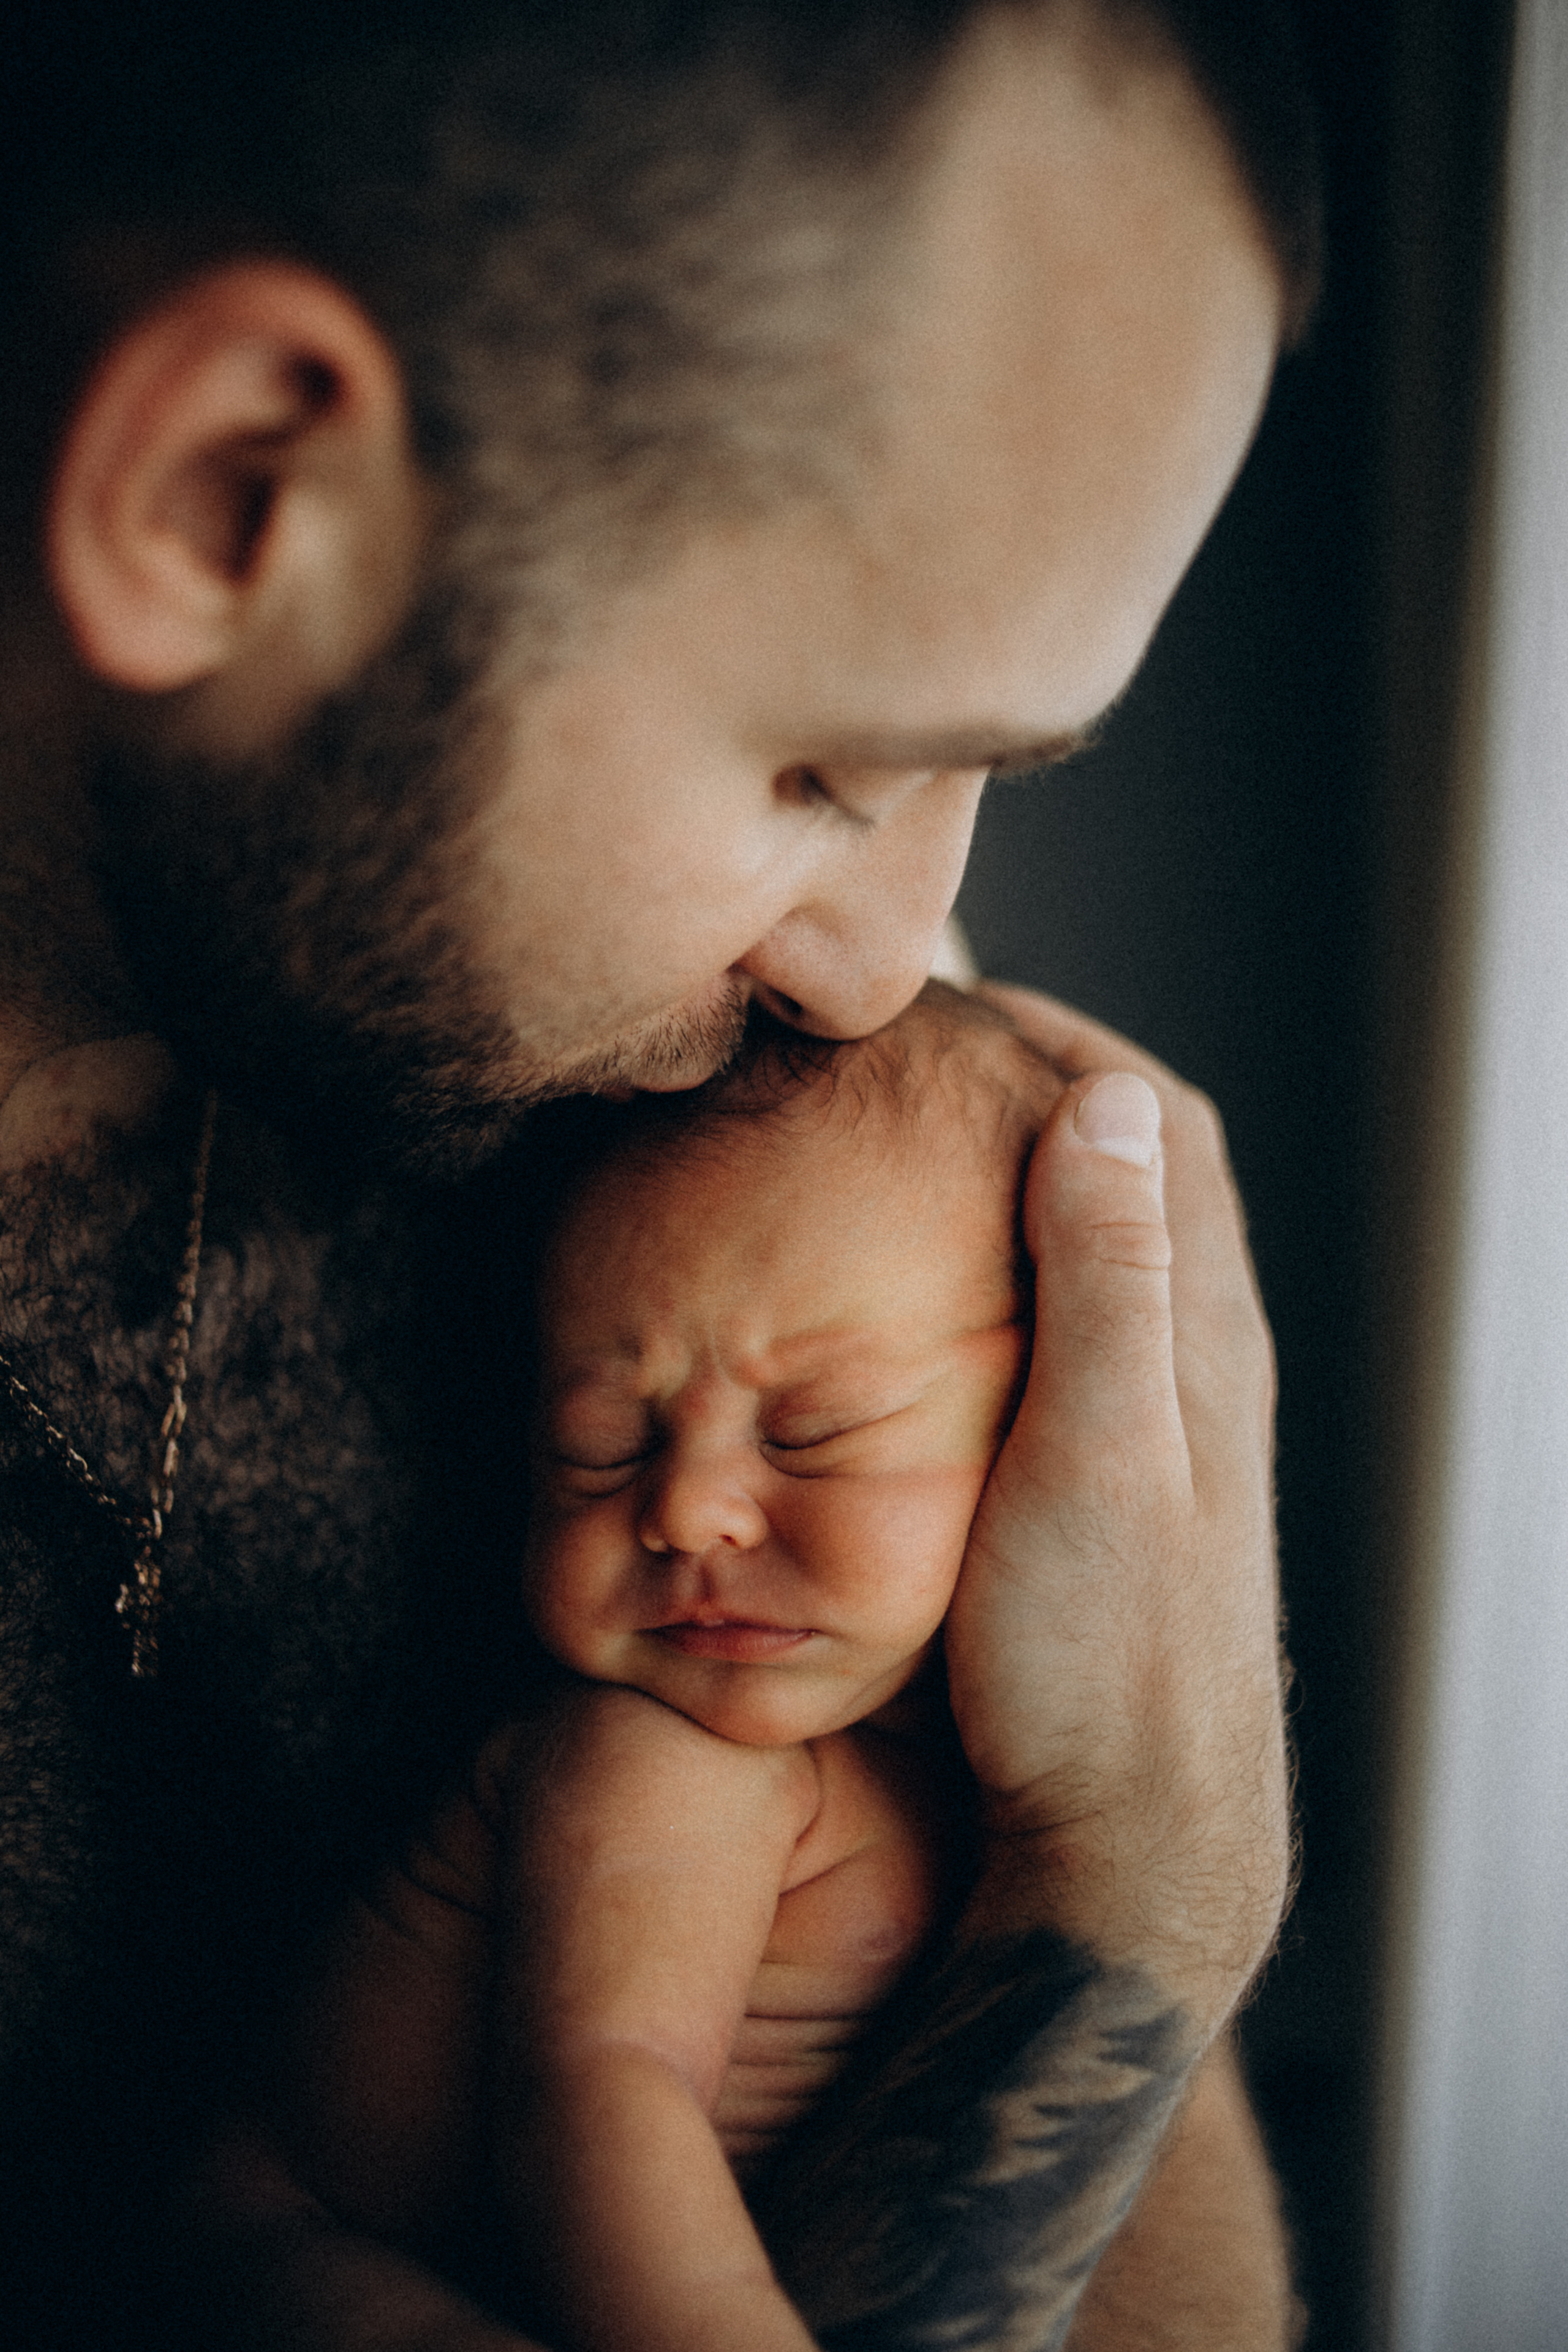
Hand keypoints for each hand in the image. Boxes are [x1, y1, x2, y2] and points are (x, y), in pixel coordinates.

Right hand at [945, 987, 1288, 2033]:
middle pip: (1143, 1176)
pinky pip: (1086, 1329)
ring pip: (1113, 1252)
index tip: (971, 1006)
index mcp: (1198, 1339)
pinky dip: (1024, 1270)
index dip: (1072, 1047)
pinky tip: (946, 1299)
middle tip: (932, 1059)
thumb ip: (1107, 1280)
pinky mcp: (1124, 1485)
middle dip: (1046, 1093)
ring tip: (930, 1149)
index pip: (1162, 1131)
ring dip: (1036, 1179)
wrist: (1134, 1839)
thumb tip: (1107, 1102)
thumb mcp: (1096, 1455)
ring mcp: (1166, 1429)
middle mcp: (1198, 1368)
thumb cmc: (1105, 1664)